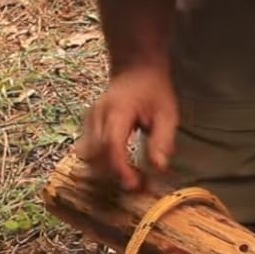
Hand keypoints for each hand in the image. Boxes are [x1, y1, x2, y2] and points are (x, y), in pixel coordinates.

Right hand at [75, 65, 177, 190]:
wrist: (135, 68)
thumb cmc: (153, 90)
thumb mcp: (167, 113)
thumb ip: (163, 140)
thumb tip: (159, 167)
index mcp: (117, 110)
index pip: (112, 144)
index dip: (121, 168)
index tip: (134, 184)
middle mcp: (97, 114)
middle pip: (96, 153)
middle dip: (114, 172)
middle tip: (137, 182)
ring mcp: (89, 119)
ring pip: (88, 154)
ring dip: (106, 169)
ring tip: (129, 173)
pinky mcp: (87, 124)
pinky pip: (88, 149)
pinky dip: (101, 161)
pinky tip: (119, 164)